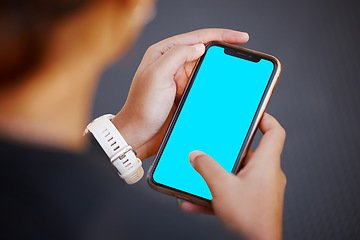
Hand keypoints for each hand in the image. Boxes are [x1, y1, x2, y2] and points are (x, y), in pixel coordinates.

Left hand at [112, 29, 248, 158]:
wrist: (138, 135)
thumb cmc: (141, 106)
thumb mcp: (156, 75)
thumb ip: (177, 55)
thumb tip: (200, 46)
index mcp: (164, 54)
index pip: (197, 38)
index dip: (221, 35)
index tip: (241, 38)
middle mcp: (173, 65)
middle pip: (205, 53)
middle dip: (225, 52)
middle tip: (244, 56)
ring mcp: (180, 81)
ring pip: (207, 70)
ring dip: (222, 71)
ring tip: (239, 73)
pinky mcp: (186, 96)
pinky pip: (206, 87)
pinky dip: (217, 87)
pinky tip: (227, 90)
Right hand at [180, 113, 285, 239]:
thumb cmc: (252, 219)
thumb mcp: (221, 187)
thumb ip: (206, 167)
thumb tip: (197, 156)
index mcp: (266, 163)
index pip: (274, 132)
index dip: (265, 118)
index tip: (254, 112)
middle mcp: (266, 174)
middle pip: (248, 153)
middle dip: (226, 152)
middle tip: (213, 148)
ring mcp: (260, 189)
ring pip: (236, 174)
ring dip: (217, 176)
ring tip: (200, 177)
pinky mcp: (253, 202)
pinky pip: (233, 191)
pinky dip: (216, 194)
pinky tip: (195, 202)